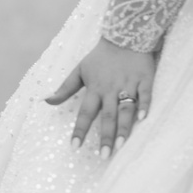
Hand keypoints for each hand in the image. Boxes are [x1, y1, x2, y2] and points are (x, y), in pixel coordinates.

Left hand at [45, 37, 156, 157]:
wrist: (124, 35)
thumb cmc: (100, 57)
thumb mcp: (79, 70)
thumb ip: (65, 88)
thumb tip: (46, 100)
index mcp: (95, 88)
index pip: (85, 113)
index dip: (79, 129)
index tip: (74, 147)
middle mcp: (111, 89)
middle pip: (107, 115)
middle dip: (105, 136)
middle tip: (104, 156)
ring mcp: (129, 84)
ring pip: (126, 109)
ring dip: (124, 127)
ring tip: (122, 146)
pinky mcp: (145, 78)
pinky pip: (146, 94)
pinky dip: (145, 105)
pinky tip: (144, 119)